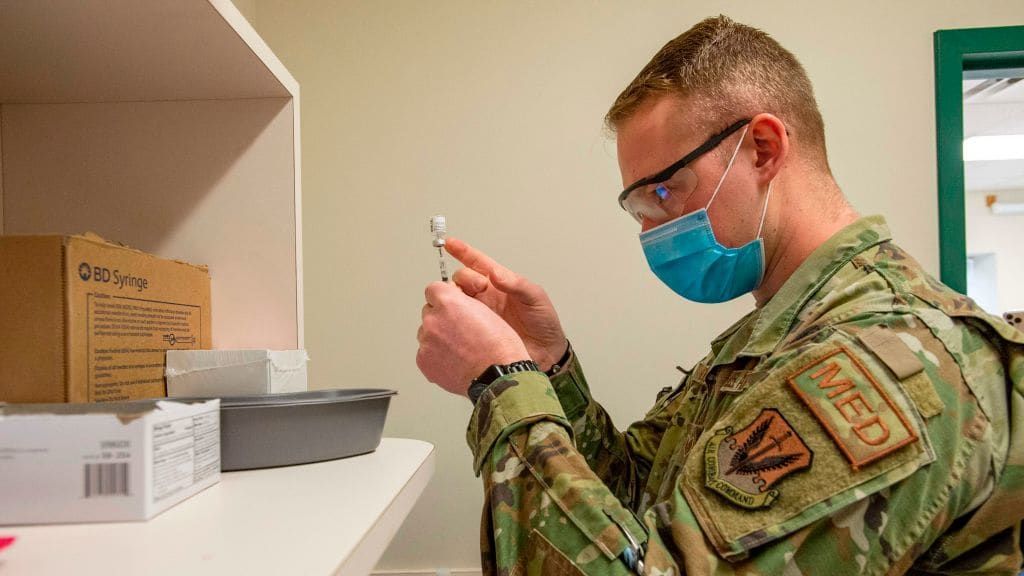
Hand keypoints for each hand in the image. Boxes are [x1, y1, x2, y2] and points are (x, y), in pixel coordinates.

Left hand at [416, 281, 529, 396]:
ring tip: (459, 350)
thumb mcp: (486, 311)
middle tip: (459, 332)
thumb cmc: (499, 347)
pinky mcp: (423, 360)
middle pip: (429, 312)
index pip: (433, 289)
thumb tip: (453, 307)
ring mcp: (426, 341)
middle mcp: (433, 319)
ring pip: (426, 333)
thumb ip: (463, 305)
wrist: (498, 377)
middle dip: (441, 319)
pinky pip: (425, 354)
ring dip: (437, 338)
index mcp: (449, 302)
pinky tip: (454, 361)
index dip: (443, 298)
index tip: (449, 306)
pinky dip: (436, 357)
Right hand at [445, 238, 567, 370]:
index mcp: (499, 283)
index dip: (463, 252)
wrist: (546, 355)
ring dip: (455, 297)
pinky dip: (452, 316)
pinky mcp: (472, 331)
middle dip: (464, 277)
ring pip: (455, 299)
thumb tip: (496, 274)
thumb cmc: (544, 324)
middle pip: (462, 279)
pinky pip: (456, 320)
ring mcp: (477, 314)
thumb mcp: (535, 298)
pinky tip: (455, 318)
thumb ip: (517, 284)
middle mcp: (485, 296)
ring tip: (466, 303)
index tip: (450, 243)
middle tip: (478, 286)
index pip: (477, 263)